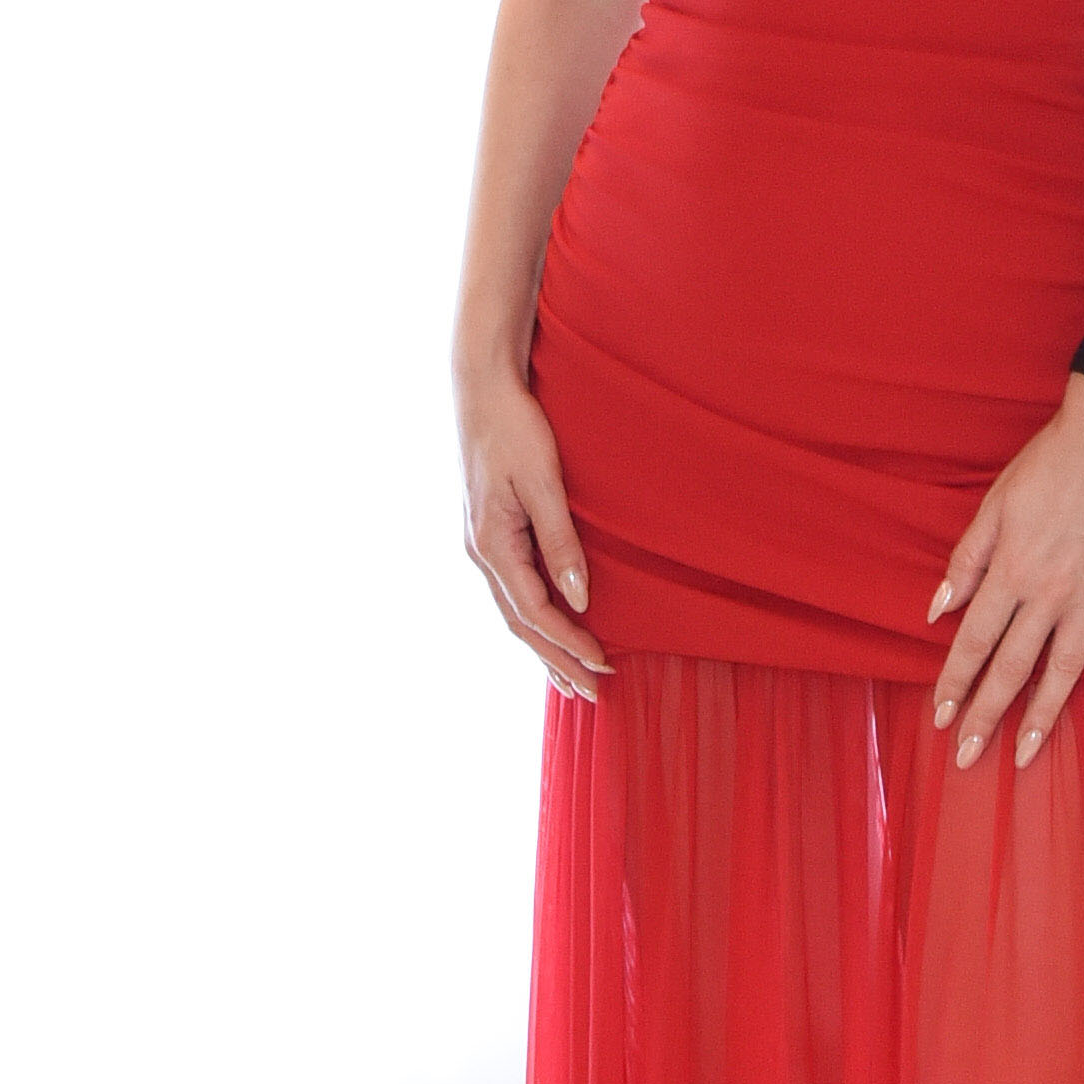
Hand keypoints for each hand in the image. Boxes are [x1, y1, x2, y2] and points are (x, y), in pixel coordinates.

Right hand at [459, 362, 611, 702]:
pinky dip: (533, 620)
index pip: (534, 613)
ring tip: (570, 679)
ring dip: (543, 647)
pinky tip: (549, 629)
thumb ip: (561, 542)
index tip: (605, 664)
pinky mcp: (489, 533)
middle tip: (592, 693)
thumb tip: (580, 599)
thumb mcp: (543, 482)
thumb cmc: (514, 428)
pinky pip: (512, 591)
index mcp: (491, 545)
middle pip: (520, 624)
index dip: (570, 643)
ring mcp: (480, 545)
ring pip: (513, 612)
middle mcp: (479, 552)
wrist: (482, 390)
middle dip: (556, 660)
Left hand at [929, 378, 1083, 764]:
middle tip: (968, 757)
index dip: (955, 681)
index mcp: (1012, 570)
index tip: (939, 717)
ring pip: (1066, 670)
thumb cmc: (1047, 465)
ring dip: (1044, 716)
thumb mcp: (995, 504)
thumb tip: (937, 610)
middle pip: (1014, 667)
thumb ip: (966, 560)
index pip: (975, 641)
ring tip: (1027, 754)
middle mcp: (1051, 592)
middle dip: (988, 715)